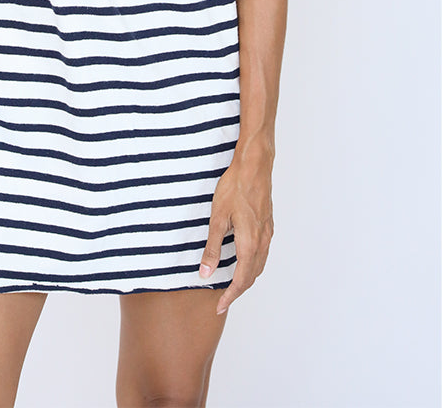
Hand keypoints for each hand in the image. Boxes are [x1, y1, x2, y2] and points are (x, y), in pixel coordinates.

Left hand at [197, 153, 273, 314]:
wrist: (254, 165)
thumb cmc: (235, 187)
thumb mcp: (217, 218)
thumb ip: (212, 248)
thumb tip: (205, 274)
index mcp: (250, 243)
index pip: (241, 280)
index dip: (230, 297)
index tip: (219, 307)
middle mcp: (262, 241)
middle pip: (252, 276)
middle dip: (238, 291)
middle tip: (223, 300)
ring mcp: (267, 232)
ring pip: (259, 264)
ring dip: (247, 278)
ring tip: (232, 285)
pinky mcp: (267, 223)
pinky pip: (262, 252)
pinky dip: (253, 264)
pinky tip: (244, 260)